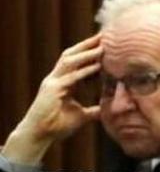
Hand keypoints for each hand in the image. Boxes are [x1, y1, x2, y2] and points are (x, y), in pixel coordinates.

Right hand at [2, 34, 102, 164]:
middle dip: (86, 45)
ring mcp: (52, 82)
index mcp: (62, 82)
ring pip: (69, 62)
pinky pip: (70, 77)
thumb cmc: (58, 125)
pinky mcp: (51, 90)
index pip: (76, 61)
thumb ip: (94, 110)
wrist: (40, 135)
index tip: (105, 43)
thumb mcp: (81, 115)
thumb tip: (107, 110)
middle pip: (71, 55)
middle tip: (104, 36)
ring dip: (86, 54)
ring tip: (102, 47)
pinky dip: (83, 71)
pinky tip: (96, 66)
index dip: (88, 51)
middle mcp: (56, 78)